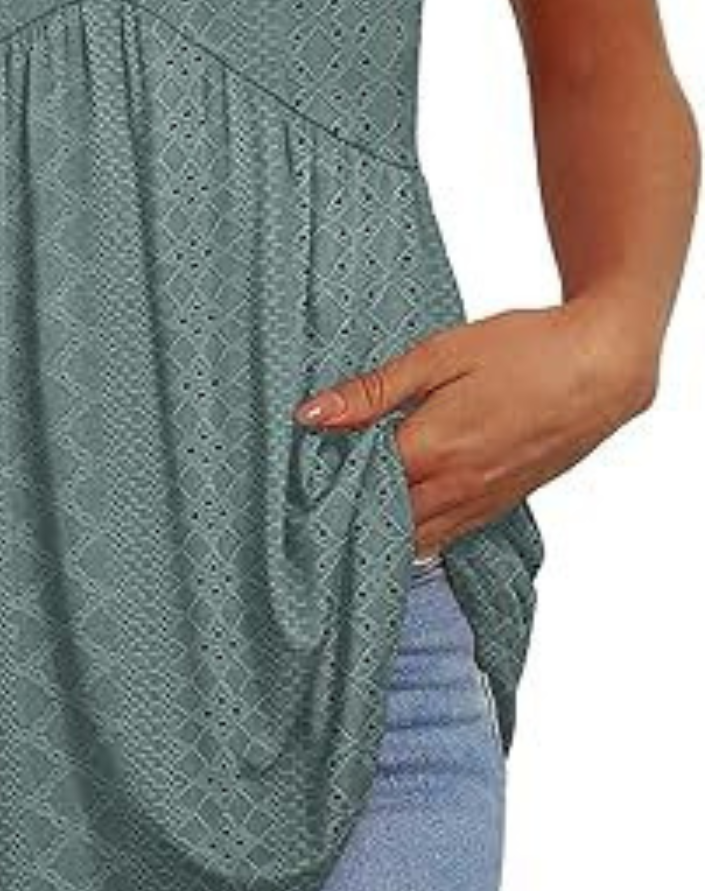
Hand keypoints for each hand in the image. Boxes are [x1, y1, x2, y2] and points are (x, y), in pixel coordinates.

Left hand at [292, 296, 660, 555]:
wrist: (602, 368)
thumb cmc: (524, 350)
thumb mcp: (439, 355)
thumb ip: (374, 390)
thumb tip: (310, 415)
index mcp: (433, 449)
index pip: (356, 487)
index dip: (319, 484)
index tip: (289, 477)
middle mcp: (456, 488)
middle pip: (381, 524)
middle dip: (344, 517)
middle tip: (305, 503)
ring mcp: (482, 503)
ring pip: (414, 540)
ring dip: (379, 531)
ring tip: (342, 515)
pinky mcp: (501, 505)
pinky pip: (446, 536)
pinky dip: (415, 534)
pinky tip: (394, 515)